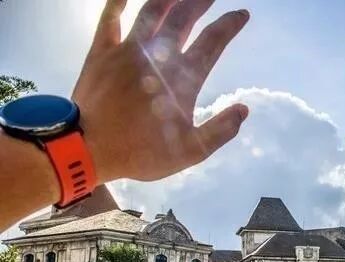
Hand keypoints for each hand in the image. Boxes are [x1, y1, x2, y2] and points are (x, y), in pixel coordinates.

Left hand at [72, 0, 248, 183]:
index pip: (212, 43)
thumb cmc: (141, 152)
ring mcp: (128, 50)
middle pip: (183, 19)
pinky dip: (117, 3)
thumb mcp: (191, 152)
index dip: (229, 26)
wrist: (89, 148)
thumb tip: (244, 110)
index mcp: (183, 79)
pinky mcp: (102, 52)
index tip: (241, 14)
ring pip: (151, 13)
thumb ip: (220, 130)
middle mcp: (159, 56)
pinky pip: (110, 20)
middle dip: (199, 3)